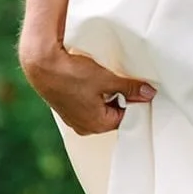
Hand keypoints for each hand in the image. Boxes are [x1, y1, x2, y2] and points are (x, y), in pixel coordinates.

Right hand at [20, 40, 155, 134]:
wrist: (42, 66)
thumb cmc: (73, 75)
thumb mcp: (107, 80)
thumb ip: (130, 88)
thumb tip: (149, 93)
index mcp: (97, 125)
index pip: (126, 117)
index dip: (134, 100)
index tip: (137, 87)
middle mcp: (85, 127)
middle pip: (113, 114)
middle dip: (120, 98)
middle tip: (121, 80)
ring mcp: (74, 119)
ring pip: (100, 108)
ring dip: (106, 94)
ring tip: (105, 78)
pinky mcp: (67, 108)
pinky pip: (88, 104)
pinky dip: (93, 93)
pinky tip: (92, 79)